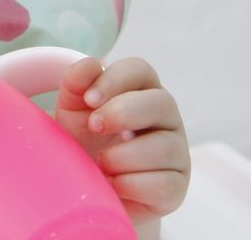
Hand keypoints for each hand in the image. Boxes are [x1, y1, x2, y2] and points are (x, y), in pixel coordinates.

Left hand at [56, 56, 189, 224]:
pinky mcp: (176, 187)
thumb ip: (76, 83)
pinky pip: (163, 185)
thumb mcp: (73, 111)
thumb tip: (92, 64)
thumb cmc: (86, 141)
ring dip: (122, 156)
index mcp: (142, 91)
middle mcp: (166, 118)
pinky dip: (130, 185)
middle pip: (162, 102)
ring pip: (164, 147)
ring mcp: (176, 152)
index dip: (115, 80)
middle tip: (94, 127)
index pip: (140, 70)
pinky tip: (112, 184)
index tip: (89, 99)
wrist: (87, 187)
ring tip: (100, 163)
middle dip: (122, 113)